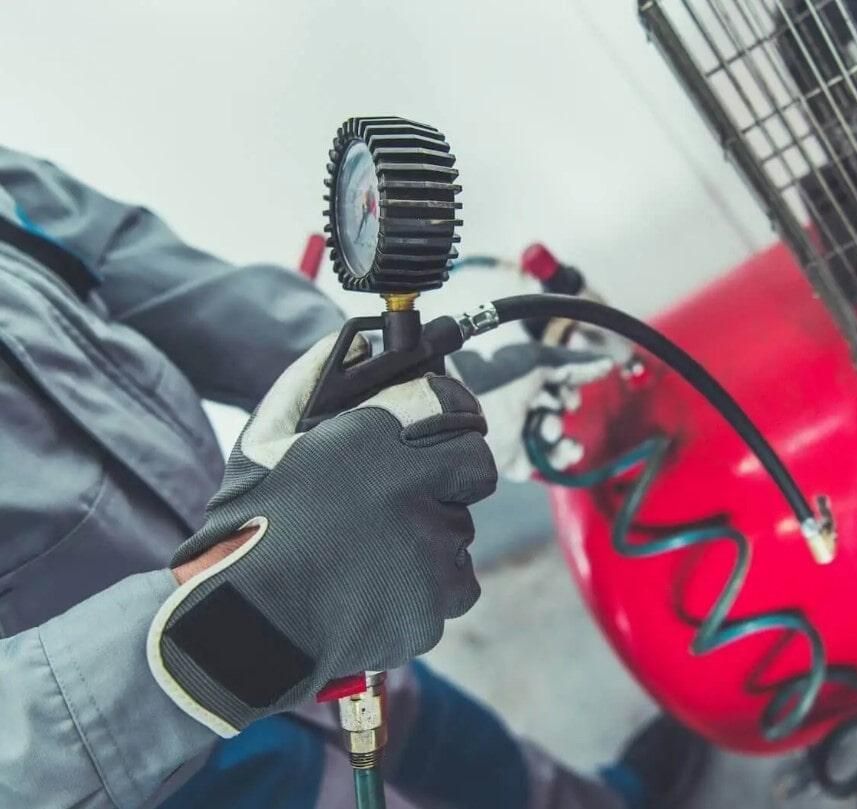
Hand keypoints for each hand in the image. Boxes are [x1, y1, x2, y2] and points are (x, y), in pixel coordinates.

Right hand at [148, 333, 495, 736]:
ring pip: (459, 532)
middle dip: (446, 483)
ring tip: (370, 556)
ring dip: (431, 540)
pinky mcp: (438, 599)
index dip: (454, 423)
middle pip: (472, 472)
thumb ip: (313, 379)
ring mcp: (432, 546)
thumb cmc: (248, 527)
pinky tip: (379, 589)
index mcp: (380, 439)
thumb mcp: (267, 438)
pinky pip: (454, 585)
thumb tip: (353, 343)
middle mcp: (415, 487)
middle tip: (399, 504)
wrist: (243, 622)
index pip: (459, 410)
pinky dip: (428, 590)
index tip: (445, 437)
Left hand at [448, 342, 613, 481]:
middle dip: (562, 414)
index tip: (568, 394)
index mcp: (521, 383)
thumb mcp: (540, 363)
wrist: (468, 405)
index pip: (556, 390)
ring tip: (553, 434)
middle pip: (556, 416)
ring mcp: (514, 436)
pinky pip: (541, 464)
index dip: (569, 392)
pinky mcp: (510, 459)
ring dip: (564, 439)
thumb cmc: (499, 378)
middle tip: (555, 411)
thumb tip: (607, 364)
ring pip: (552, 443)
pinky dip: (557, 459)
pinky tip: (565, 452)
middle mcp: (518, 409)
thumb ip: (575, 366)